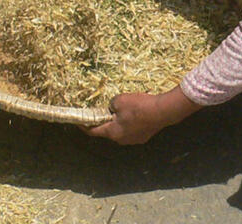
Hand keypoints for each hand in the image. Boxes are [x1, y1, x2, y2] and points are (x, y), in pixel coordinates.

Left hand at [85, 87, 201, 144]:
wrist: (163, 111)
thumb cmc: (139, 106)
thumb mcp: (119, 100)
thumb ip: (110, 105)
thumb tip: (112, 108)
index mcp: (113, 133)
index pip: (94, 131)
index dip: (84, 126)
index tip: (78, 122)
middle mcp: (122, 140)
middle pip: (108, 131)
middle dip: (104, 122)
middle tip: (102, 111)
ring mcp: (134, 139)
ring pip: (121, 131)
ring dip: (118, 122)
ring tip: (121, 111)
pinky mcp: (144, 136)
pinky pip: (132, 129)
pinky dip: (129, 123)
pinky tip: (134, 113)